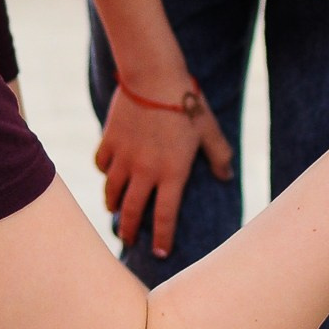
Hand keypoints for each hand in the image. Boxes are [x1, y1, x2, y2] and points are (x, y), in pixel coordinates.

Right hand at [94, 79, 233, 258]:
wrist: (153, 76)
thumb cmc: (186, 101)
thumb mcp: (209, 130)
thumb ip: (219, 155)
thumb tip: (227, 176)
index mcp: (172, 173)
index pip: (165, 216)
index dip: (162, 238)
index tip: (161, 253)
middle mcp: (145, 171)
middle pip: (132, 212)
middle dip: (129, 231)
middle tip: (128, 241)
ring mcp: (124, 157)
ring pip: (112, 192)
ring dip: (114, 205)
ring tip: (115, 211)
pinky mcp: (109, 141)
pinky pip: (101, 165)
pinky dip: (104, 173)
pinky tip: (109, 175)